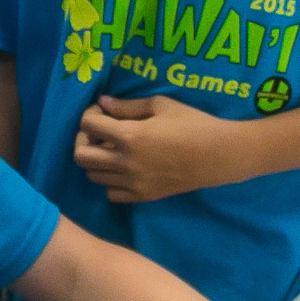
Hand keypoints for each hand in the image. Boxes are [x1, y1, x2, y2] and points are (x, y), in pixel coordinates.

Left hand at [73, 95, 236, 203]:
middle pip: (81, 156)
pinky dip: (110, 181)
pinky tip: (123, 169)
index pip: (88, 125)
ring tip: (111, 148)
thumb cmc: (193, 123)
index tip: (101, 111)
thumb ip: (127, 106)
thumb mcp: (160, 106)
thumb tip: (102, 103)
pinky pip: (110, 194)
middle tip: (98, 131)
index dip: (89, 114)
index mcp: (129, 135)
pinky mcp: (142, 196)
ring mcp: (133, 183)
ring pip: (93, 176)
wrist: (218, 155)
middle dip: (83, 139)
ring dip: (96, 159)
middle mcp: (125, 162)